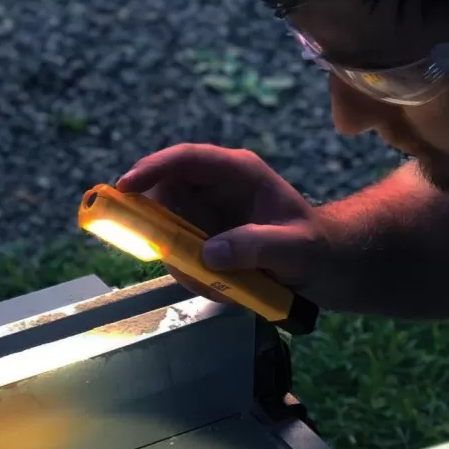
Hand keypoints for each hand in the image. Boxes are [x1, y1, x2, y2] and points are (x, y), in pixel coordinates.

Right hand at [116, 145, 343, 307]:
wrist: (322, 266)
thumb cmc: (313, 248)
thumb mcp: (293, 248)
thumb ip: (256, 247)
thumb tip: (210, 253)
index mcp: (238, 172)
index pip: (187, 159)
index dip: (153, 168)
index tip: (126, 187)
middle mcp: (215, 188)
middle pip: (163, 191)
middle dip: (152, 220)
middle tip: (152, 250)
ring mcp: (205, 214)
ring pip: (167, 228)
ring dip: (179, 259)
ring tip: (220, 284)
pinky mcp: (202, 239)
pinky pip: (180, 254)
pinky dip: (192, 275)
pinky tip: (226, 289)